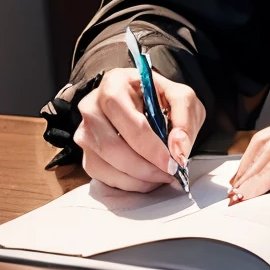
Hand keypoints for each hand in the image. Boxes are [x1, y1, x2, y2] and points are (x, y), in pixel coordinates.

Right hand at [73, 66, 203, 191]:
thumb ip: (185, 119)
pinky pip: (103, 177)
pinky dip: (128, 184)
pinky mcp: (86, 155)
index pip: (127, 119)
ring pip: (105, 165)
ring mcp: (84, 132)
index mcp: (114, 85)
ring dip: (138, 178)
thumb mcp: (181, 98)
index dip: (150, 146)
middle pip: (111, 146)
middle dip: (144, 167)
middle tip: (168, 173)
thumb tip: (178, 150)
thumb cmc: (159, 99)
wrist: (145, 105)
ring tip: (161, 176)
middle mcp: (91, 107)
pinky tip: (146, 178)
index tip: (170, 162)